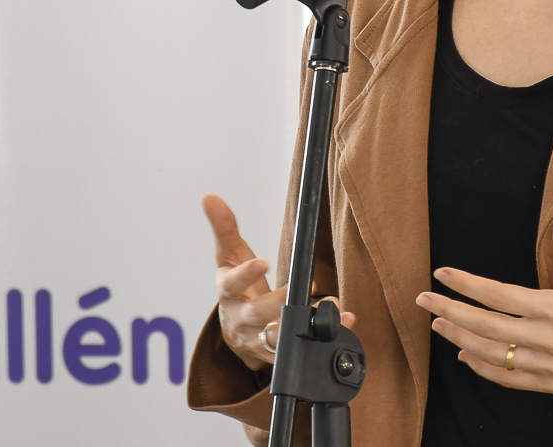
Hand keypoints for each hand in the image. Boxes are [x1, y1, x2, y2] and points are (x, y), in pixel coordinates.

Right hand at [203, 193, 353, 370]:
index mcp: (228, 293)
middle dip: (279, 302)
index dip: (246, 274)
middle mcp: (240, 319)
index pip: (232, 284)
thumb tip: (209, 197)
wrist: (235, 330)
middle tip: (302, 286)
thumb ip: (223, 227)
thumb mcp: (228, 256)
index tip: (263, 262)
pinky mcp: (274, 355)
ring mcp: (256, 340)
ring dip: (304, 323)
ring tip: (329, 308)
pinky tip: (343, 324)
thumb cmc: (235, 287)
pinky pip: (299, 349)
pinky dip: (322, 338)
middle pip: (256, 315)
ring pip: (278, 338)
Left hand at [414, 217, 552, 393]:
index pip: (500, 296)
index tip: (442, 273)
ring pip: (493, 356)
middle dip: (450, 312)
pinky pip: (511, 380)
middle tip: (422, 299)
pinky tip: (466, 355)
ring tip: (437, 323)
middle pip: (487, 327)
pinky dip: (485, 369)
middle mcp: (551, 341)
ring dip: (461, 339)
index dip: (466, 285)